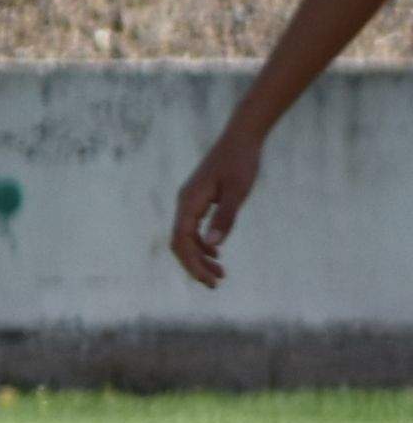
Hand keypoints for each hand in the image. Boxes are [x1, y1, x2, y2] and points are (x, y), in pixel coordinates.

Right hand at [172, 131, 259, 289]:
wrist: (240, 138)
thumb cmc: (241, 162)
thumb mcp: (237, 192)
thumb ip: (225, 217)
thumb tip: (214, 245)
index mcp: (189, 203)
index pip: (182, 242)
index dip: (193, 264)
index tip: (211, 281)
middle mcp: (184, 203)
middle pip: (180, 243)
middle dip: (195, 265)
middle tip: (216, 284)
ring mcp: (189, 201)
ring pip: (186, 237)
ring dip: (200, 257)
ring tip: (220, 273)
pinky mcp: (198, 199)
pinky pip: (193, 228)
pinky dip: (203, 244)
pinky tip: (217, 251)